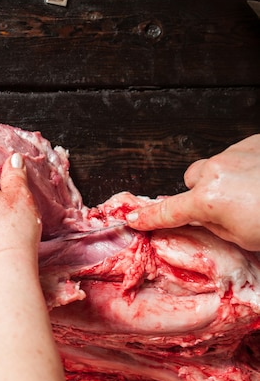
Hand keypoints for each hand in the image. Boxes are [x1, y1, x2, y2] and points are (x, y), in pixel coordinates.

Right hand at [127, 134, 259, 250]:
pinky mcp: (252, 142)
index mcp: (208, 200)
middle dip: (201, 191)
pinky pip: (236, 155)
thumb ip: (215, 225)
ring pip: (214, 166)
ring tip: (252, 192)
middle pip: (193, 180)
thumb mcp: (243, 237)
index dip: (148, 218)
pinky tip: (259, 178)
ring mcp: (233, 153)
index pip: (168, 212)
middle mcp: (215, 171)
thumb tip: (205, 217)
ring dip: (225, 178)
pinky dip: (245, 166)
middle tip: (228, 206)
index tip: (133, 219)